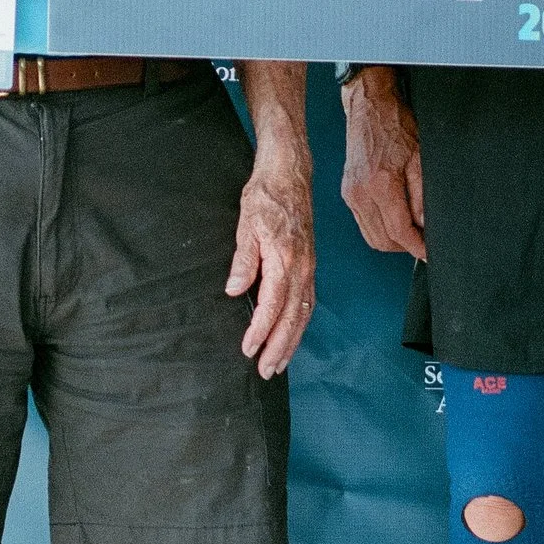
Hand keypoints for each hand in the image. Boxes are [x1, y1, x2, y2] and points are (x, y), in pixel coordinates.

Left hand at [228, 150, 315, 378]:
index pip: (272, 304)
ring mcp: (309, 267)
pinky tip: (292, 333)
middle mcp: (302, 268)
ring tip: (279, 362)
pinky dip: (300, 323)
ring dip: (292, 340)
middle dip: (280, 347)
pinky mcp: (309, 265)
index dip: (260, 330)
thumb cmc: (267, 195)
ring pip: (304, 313)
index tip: (249, 348)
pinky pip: (308, 301)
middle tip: (266, 370)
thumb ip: (243, 260)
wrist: (289, 172)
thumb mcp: (247, 224)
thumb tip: (234, 290)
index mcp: (285, 259)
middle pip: (293, 317)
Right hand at [340, 68, 424, 258]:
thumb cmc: (396, 127)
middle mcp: (360, 193)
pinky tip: (395, 219)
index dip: (416, 247)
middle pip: (383, 241)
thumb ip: (422, 196)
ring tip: (411, 232)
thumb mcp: (420, 159)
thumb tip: (425, 225)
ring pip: (371, 237)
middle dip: (405, 246)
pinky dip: (380, 229)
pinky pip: (364, 224)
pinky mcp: (347, 193)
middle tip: (423, 241)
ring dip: (392, 241)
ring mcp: (350, 194)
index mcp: (379, 185)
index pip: (399, 231)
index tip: (428, 253)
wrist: (370, 109)